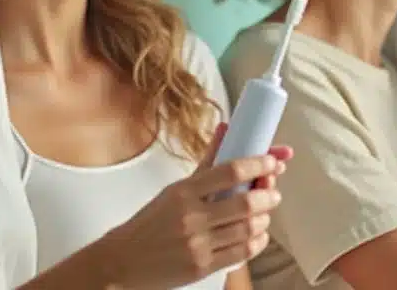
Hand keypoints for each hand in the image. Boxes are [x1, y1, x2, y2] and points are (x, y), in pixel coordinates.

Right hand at [99, 123, 291, 289]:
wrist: (124, 260)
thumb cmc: (150, 223)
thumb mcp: (174, 190)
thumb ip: (206, 162)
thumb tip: (225, 129)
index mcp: (184, 192)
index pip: (230, 171)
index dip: (258, 164)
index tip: (272, 161)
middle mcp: (191, 217)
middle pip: (245, 202)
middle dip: (268, 195)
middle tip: (273, 191)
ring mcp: (198, 244)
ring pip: (248, 228)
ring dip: (264, 219)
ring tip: (264, 213)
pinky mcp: (203, 267)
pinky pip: (242, 253)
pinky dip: (257, 242)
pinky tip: (258, 235)